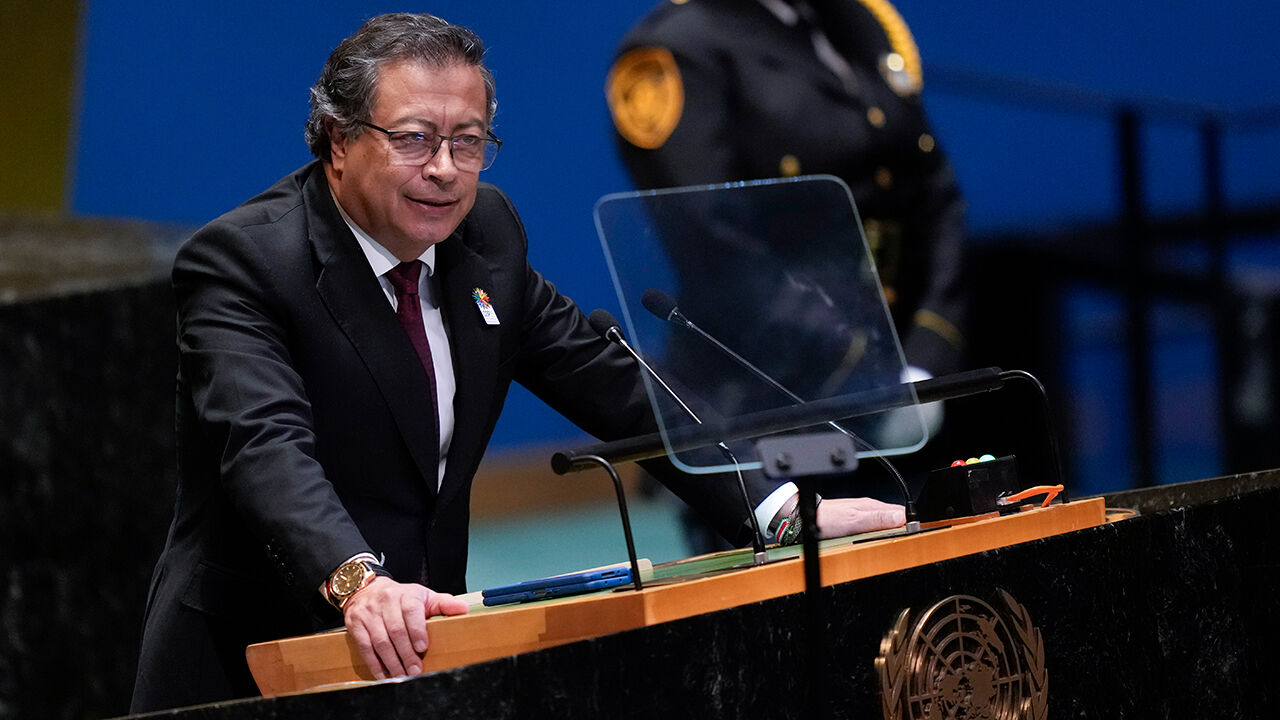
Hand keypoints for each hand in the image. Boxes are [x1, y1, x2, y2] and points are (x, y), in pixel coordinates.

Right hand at [342, 577, 468, 679]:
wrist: (367, 590)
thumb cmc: (401, 598)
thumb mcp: (423, 596)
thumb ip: (444, 604)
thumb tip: (463, 610)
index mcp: (405, 594)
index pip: (410, 611)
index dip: (417, 630)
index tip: (422, 648)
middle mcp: (385, 602)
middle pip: (395, 630)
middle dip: (406, 654)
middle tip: (416, 671)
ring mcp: (368, 614)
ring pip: (380, 641)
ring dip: (392, 662)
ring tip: (402, 676)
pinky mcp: (355, 624)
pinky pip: (364, 647)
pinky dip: (375, 664)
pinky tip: (384, 675)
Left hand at [815, 497, 905, 537]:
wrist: (806, 519)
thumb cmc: (827, 518)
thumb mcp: (855, 521)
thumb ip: (877, 519)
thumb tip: (900, 517)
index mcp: (872, 506)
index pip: (900, 513)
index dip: (909, 524)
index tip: (912, 535)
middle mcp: (869, 510)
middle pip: (894, 520)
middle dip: (900, 531)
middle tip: (902, 542)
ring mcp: (863, 516)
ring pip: (884, 525)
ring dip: (889, 534)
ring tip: (891, 543)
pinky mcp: (856, 524)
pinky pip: (873, 529)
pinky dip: (877, 536)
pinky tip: (876, 541)